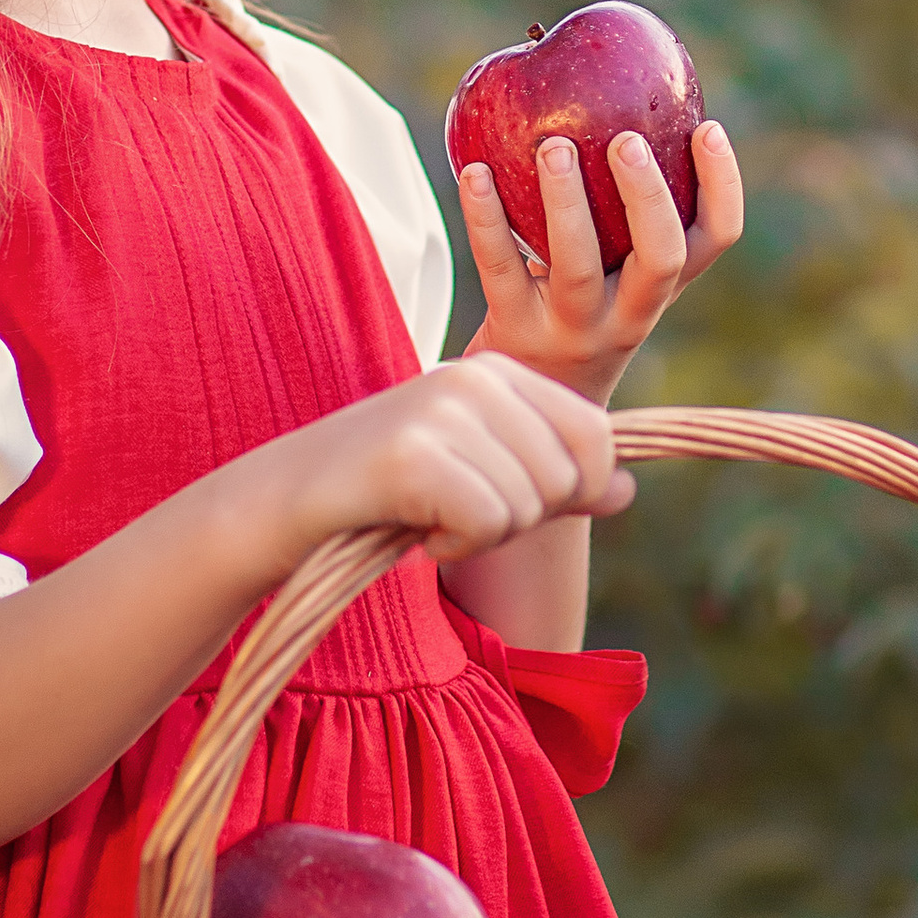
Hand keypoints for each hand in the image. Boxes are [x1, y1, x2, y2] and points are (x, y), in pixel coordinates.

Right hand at [267, 358, 632, 571]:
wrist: (288, 500)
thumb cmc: (389, 490)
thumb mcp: (483, 473)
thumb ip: (556, 479)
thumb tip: (629, 493)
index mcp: (500, 371)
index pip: (596, 436)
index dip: (572, 491)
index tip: (507, 498)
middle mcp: (477, 378)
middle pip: (567, 479)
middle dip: (521, 518)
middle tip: (456, 511)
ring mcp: (443, 411)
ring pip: (528, 505)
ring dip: (483, 535)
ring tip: (431, 515)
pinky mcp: (414, 454)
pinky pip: (487, 523)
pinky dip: (456, 546)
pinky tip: (417, 531)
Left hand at [459, 119, 743, 402]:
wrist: (532, 398)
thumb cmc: (580, 303)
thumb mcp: (618, 267)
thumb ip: (624, 204)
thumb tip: (611, 88)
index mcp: (663, 286)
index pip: (717, 238)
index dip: (723, 185)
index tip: (707, 127)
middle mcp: (630, 313)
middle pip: (660, 258)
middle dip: (648, 196)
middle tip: (626, 140)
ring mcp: (573, 327)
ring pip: (578, 266)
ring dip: (566, 202)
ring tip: (552, 146)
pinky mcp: (515, 331)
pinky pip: (500, 267)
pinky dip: (485, 216)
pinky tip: (474, 170)